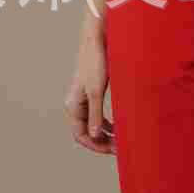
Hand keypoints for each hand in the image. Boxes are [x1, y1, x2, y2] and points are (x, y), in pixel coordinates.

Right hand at [65, 26, 115, 153]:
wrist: (96, 41)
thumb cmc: (95, 63)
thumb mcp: (96, 91)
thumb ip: (95, 114)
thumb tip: (94, 135)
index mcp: (73, 106)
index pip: (80, 135)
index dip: (95, 146)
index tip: (113, 151)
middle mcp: (75, 105)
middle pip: (86, 133)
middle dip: (102, 142)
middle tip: (120, 148)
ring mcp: (83, 100)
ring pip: (92, 125)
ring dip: (105, 134)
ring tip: (120, 141)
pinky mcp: (91, 94)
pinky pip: (97, 116)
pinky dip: (106, 124)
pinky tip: (118, 127)